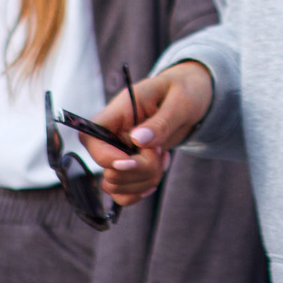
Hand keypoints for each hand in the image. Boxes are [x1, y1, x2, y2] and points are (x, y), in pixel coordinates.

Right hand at [82, 61, 211, 205]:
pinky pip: (122, 191)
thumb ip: (160, 122)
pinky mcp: (128, 165)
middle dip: (139, 170)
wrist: (193, 98)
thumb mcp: (180, 102)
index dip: (105, 157)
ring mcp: (119, 151)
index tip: (133, 160)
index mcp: (120, 110)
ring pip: (116, 184)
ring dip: (145, 180)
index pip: (90, 137)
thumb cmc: (186, 91)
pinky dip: (140, 189)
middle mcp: (114, 133)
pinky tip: (157, 173)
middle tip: (161, 151)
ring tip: (163, 158)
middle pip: (107, 168)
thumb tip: (138, 139)